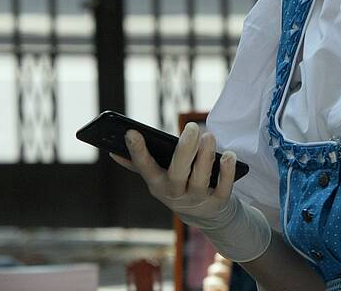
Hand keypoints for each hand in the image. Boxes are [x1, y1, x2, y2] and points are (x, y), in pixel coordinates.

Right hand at [113, 122, 269, 262]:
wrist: (205, 214)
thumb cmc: (178, 184)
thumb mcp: (158, 177)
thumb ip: (138, 164)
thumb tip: (112, 151)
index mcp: (157, 184)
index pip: (144, 168)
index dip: (137, 152)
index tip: (131, 132)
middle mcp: (175, 194)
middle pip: (178, 172)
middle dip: (185, 150)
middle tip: (193, 127)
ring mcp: (197, 200)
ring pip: (200, 178)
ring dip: (206, 156)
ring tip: (209, 135)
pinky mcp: (218, 203)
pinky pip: (223, 188)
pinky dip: (226, 172)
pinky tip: (228, 156)